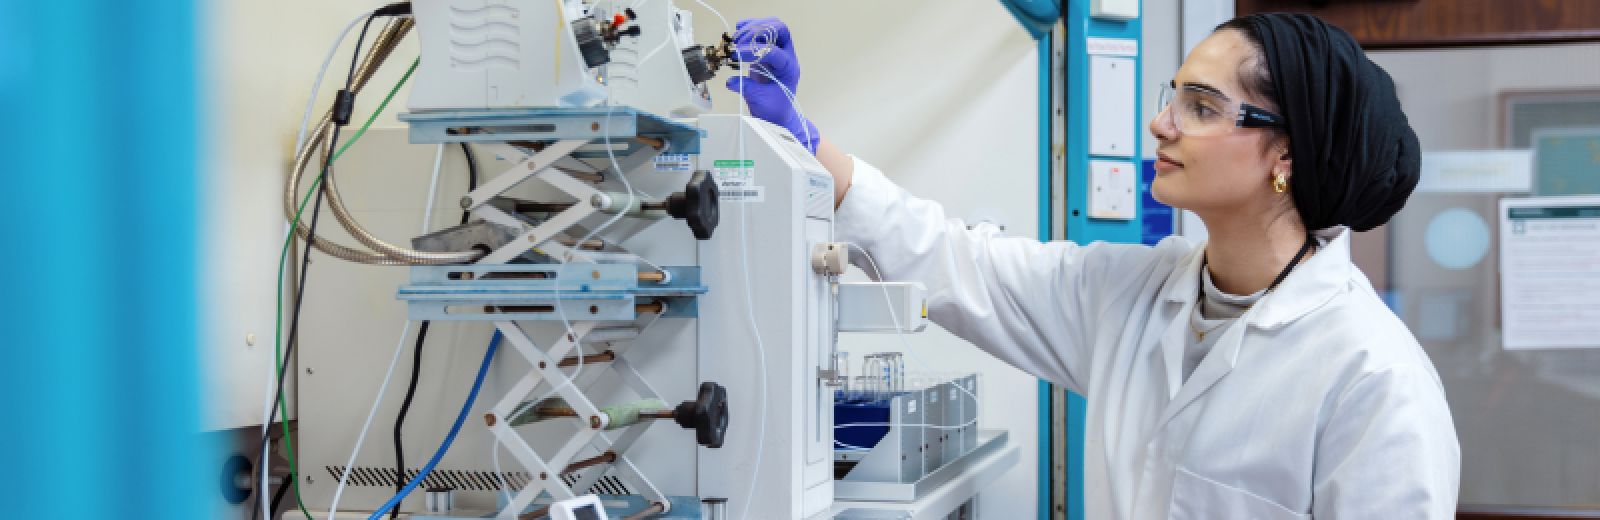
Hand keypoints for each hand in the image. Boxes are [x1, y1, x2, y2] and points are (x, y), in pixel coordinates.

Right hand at [724, 17, 818, 153]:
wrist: (776, 112)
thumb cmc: (773, 109)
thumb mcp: (760, 101)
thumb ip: (747, 88)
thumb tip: (731, 81)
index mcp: (788, 68)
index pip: (774, 51)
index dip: (754, 50)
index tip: (736, 54)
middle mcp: (786, 55)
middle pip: (779, 30)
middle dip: (757, 31)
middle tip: (738, 41)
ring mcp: (778, 50)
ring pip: (772, 26)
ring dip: (753, 27)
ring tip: (736, 37)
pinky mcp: (767, 49)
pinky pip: (763, 31)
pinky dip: (751, 27)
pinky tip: (738, 30)